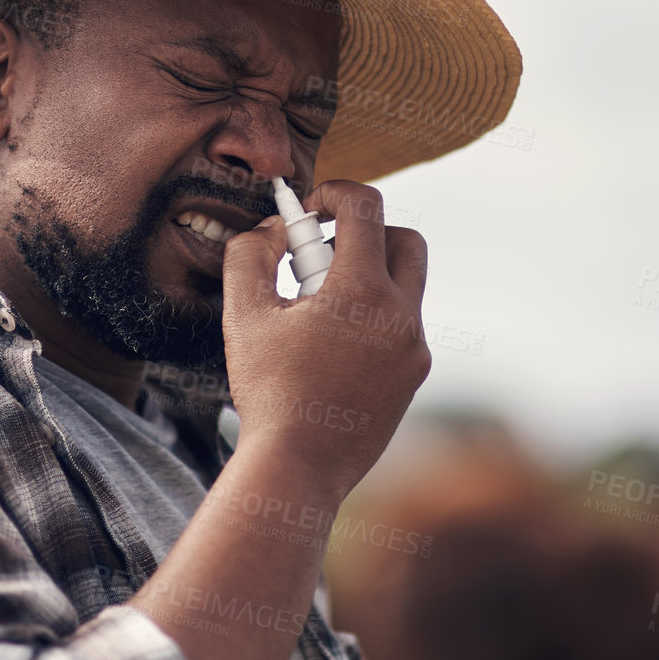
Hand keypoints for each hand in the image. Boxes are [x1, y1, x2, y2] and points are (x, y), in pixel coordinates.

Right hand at [219, 180, 430, 503]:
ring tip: (318, 310)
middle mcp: (403, 315)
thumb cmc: (266, 390)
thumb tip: (271, 229)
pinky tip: (330, 347)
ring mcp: (414, 349)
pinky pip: (402, 326)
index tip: (306, 210)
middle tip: (319, 257)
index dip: (333, 192)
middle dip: (363, 233)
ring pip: (405, 286)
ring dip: (367, 278)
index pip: (365, 206)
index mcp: (364, 292)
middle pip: (404, 239)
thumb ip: (250, 253)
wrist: (298, 467)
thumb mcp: (243, 312)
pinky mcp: (414, 376)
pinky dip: (372, 318)